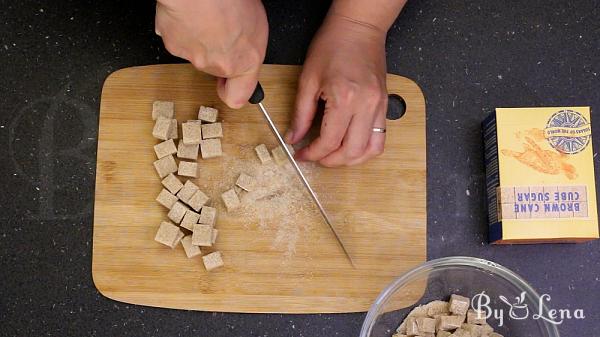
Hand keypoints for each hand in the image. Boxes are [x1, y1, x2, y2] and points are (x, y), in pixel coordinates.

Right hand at [155, 0, 267, 107]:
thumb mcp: (256, 23)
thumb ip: (248, 45)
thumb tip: (244, 46)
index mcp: (245, 61)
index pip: (237, 98)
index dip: (233, 92)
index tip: (231, 84)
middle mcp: (220, 64)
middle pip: (217, 68)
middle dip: (218, 52)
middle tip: (221, 29)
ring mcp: (195, 57)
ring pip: (198, 54)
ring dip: (201, 39)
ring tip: (207, 16)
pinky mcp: (174, 47)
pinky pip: (179, 40)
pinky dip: (183, 30)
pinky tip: (190, 14)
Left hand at [286, 14, 387, 166]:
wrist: (358, 28)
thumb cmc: (334, 45)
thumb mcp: (308, 79)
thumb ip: (301, 113)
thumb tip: (294, 136)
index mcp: (345, 98)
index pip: (329, 141)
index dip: (313, 153)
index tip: (301, 154)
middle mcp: (366, 106)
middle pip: (351, 151)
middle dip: (331, 161)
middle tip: (316, 157)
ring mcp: (379, 106)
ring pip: (371, 150)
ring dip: (351, 160)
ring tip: (333, 156)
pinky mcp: (384, 105)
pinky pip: (380, 138)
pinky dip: (366, 149)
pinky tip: (351, 146)